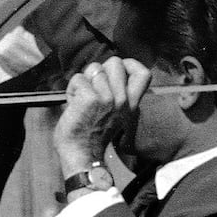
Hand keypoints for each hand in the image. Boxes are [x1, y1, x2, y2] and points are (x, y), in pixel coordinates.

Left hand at [51, 55, 149, 185]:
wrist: (81, 154)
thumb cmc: (91, 133)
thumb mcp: (114, 113)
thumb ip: (115, 92)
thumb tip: (102, 70)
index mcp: (130, 103)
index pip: (144, 73)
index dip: (129, 65)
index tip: (115, 73)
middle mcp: (122, 100)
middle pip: (116, 62)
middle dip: (100, 70)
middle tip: (93, 88)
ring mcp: (108, 99)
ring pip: (94, 68)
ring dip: (83, 82)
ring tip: (81, 100)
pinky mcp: (91, 99)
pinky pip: (78, 79)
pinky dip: (71, 90)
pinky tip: (74, 104)